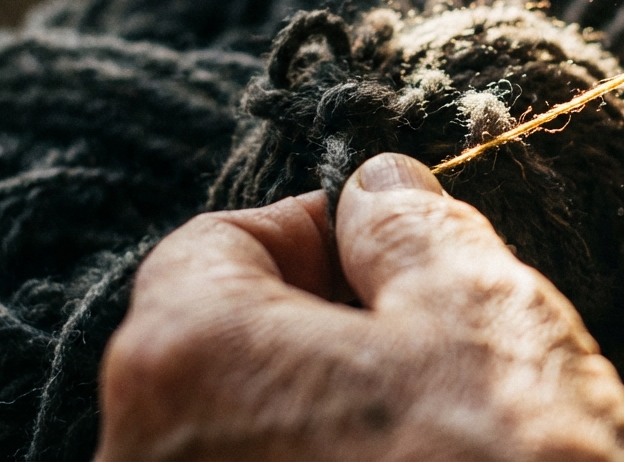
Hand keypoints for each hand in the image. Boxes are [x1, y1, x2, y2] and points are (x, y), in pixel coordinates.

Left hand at [95, 153, 623, 460]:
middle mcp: (147, 459)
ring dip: (332, 408)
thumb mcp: (476, 308)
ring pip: (251, 433)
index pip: (218, 244)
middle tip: (431, 334)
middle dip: (328, 322)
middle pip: (225, 347)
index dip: (315, 228)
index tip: (392, 242)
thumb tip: (377, 188)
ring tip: (438, 421)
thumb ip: (409, 227)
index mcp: (186, 358)